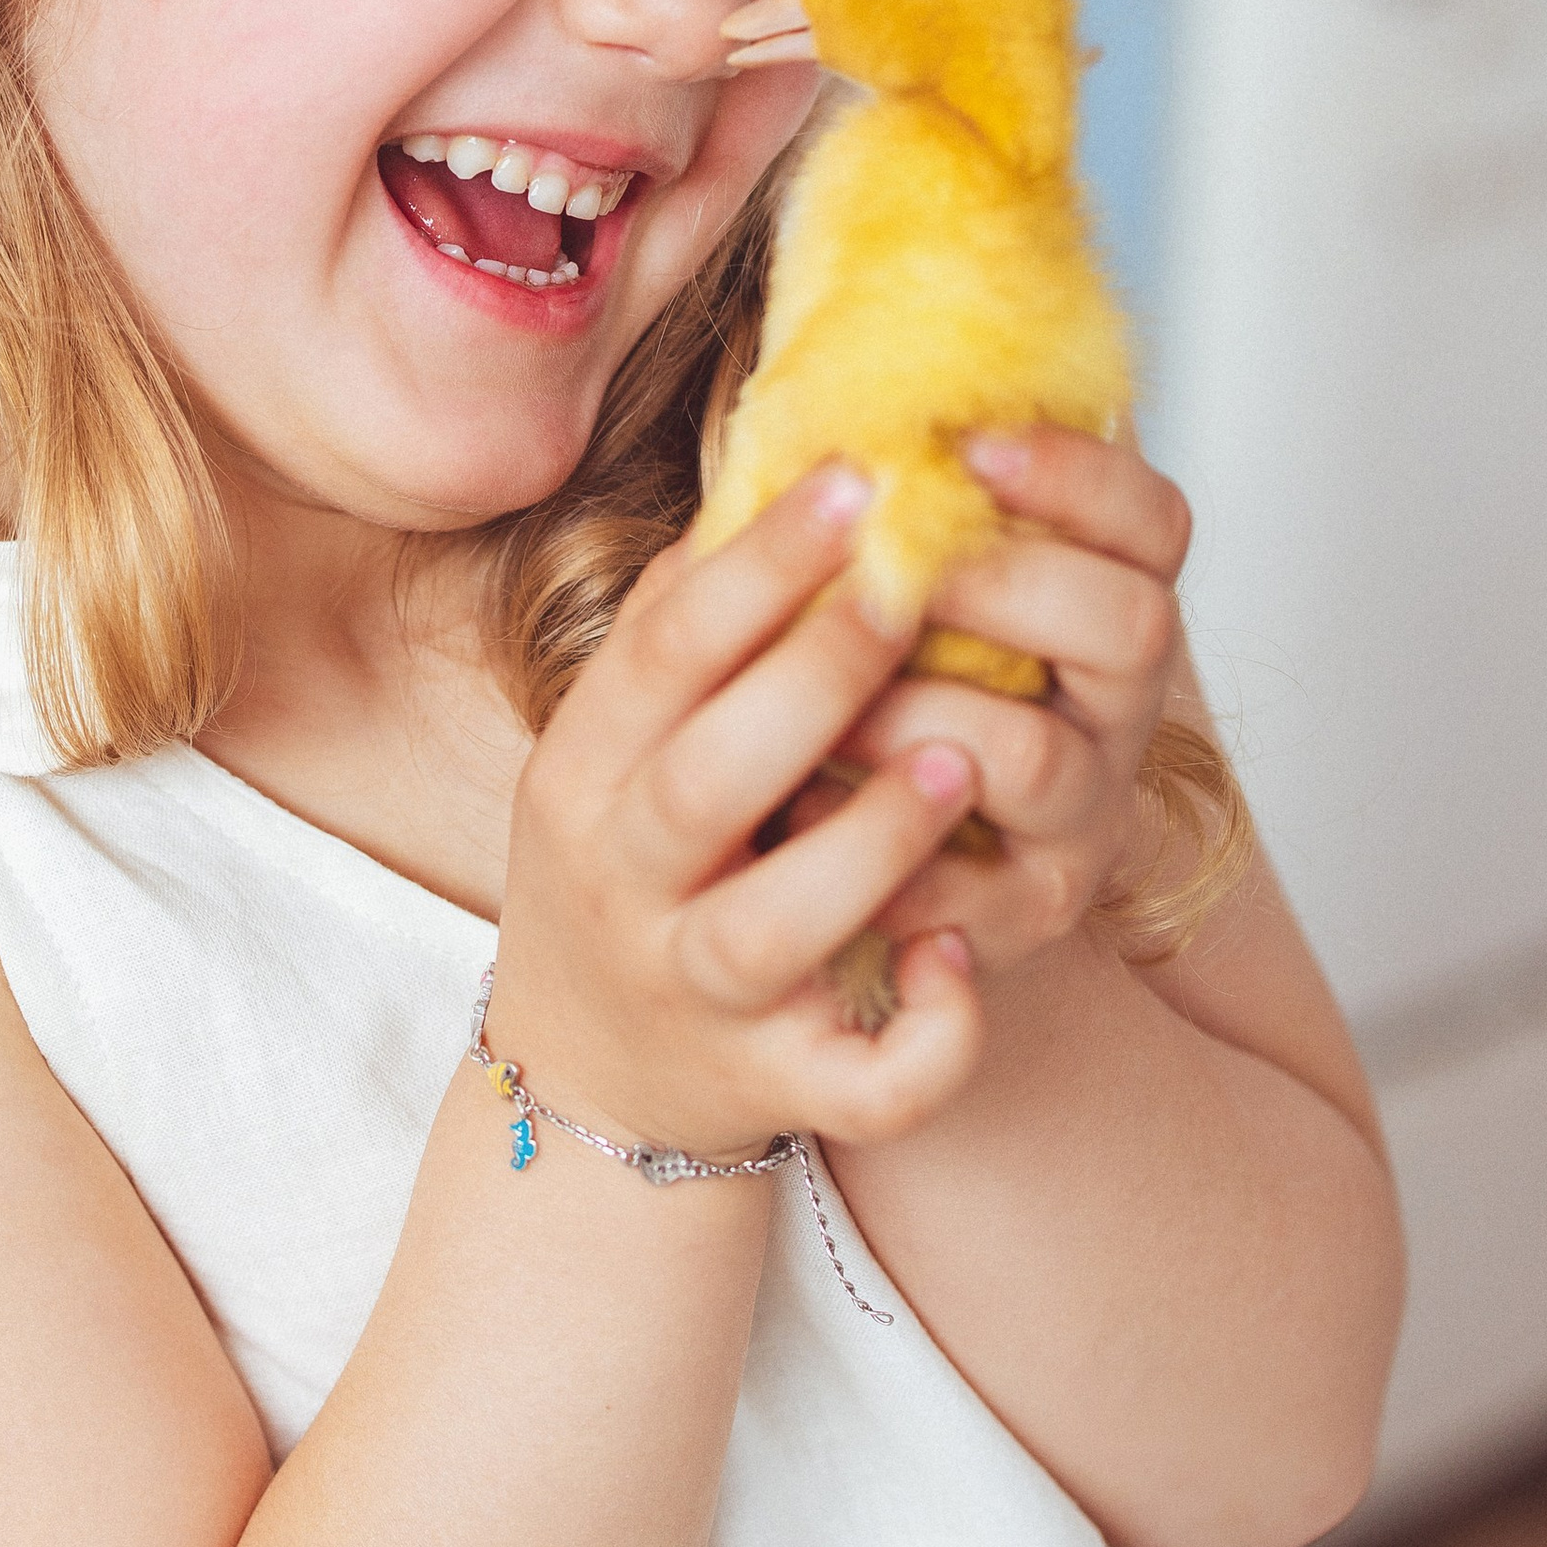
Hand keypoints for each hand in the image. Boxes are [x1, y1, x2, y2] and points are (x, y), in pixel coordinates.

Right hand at [495, 466, 989, 1161]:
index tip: (858, 479)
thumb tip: (776, 460)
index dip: (757, 565)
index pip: (662, 652)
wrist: (588, 1078)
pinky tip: (962, 959)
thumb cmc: (633, 866)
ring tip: (959, 763)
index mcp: (585, 772)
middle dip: (813, 679)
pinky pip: (858, 1084)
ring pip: (772, 930)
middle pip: (707, 780)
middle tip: (912, 589)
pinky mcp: (774, 1086)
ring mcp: (696, 992)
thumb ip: (684, 626)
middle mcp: (624, 883)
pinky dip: (922, 1037)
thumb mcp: (615, 745)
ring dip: (867, 846)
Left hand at [833, 426, 1188, 973]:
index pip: (1154, 520)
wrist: (838, 860)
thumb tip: (820, 392)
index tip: (969, 445)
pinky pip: (973, 890)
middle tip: (891, 578)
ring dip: (915, 716)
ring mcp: (1084, 816)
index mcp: (1101, 604)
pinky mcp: (1024, 915)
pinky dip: (883, 851)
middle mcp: (1118, 708)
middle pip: (1135, 624)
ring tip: (823, 708)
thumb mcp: (883, 581)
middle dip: (1000, 586)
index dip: (1078, 474)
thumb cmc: (862, 686)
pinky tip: (804, 816)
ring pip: (1040, 758)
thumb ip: (883, 503)